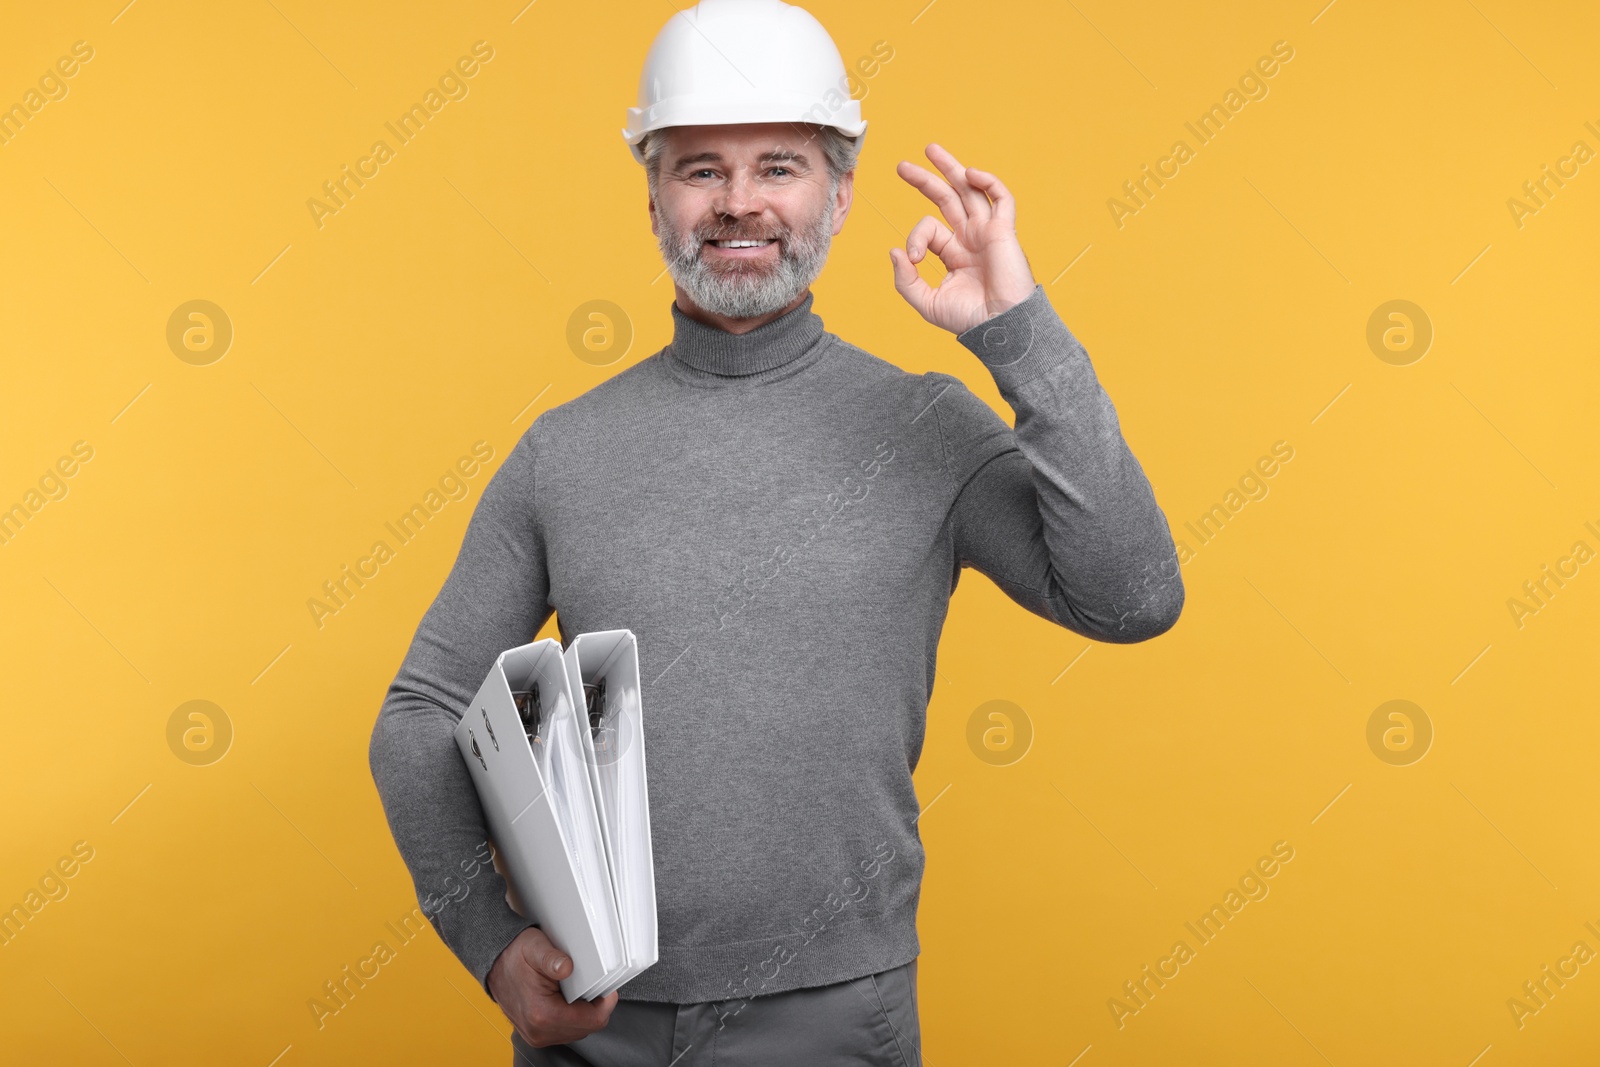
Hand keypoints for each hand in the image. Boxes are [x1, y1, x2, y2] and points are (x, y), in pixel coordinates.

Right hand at [487, 927, 617, 1047]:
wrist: (494, 965)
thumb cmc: (514, 956)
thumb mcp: (534, 947)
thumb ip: (552, 958)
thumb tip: (567, 967)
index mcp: (542, 1014)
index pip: (592, 1021)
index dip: (605, 1003)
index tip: (607, 988)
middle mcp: (539, 1031)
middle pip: (587, 1027)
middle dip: (594, 1007)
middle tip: (593, 985)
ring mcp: (537, 1035)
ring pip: (578, 1031)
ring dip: (584, 1012)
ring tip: (579, 991)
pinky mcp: (537, 1034)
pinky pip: (567, 1031)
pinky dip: (573, 1016)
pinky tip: (569, 1000)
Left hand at [890, 143, 1037, 334]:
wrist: (999, 327)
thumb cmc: (968, 319)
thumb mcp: (926, 302)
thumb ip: (905, 279)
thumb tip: (895, 250)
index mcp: (954, 254)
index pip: (929, 229)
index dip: (916, 237)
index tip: (912, 258)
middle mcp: (971, 238)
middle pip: (948, 198)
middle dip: (925, 180)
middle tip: (902, 166)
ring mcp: (988, 232)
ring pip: (971, 190)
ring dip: (951, 168)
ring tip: (930, 150)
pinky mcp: (1004, 231)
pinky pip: (1001, 198)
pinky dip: (988, 182)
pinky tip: (969, 173)